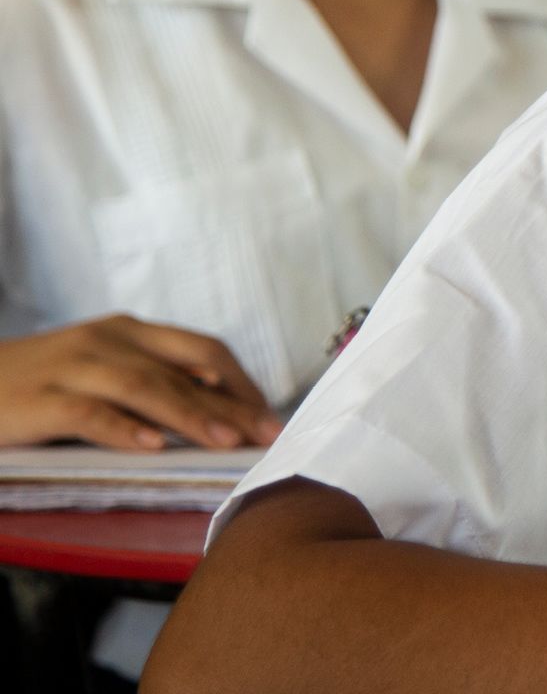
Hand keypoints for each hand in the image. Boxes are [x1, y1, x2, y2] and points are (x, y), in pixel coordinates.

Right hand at [0, 315, 279, 449]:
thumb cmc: (42, 384)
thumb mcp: (102, 373)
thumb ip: (153, 382)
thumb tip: (219, 406)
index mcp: (129, 331)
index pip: (203, 350)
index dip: (242, 383)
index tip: (271, 415)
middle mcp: (108, 340)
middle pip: (183, 369)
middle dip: (232, 403)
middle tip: (267, 434)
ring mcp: (73, 367)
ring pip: (144, 387)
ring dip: (191, 414)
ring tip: (226, 441)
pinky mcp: (41, 399)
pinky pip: (89, 413)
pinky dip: (123, 429)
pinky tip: (152, 447)